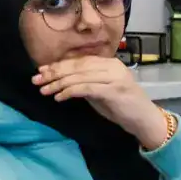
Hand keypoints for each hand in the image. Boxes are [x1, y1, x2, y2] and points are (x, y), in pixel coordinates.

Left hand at [31, 57, 166, 148]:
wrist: (143, 119)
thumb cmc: (121, 105)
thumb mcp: (101, 89)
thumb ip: (86, 81)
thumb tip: (60, 77)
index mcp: (110, 63)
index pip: (80, 61)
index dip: (59, 65)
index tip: (41, 71)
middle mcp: (113, 66)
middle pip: (78, 66)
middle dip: (54, 73)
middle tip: (36, 80)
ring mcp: (115, 78)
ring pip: (80, 76)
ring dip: (58, 84)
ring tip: (44, 91)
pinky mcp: (114, 90)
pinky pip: (86, 88)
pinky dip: (70, 92)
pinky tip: (59, 98)